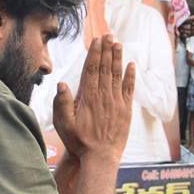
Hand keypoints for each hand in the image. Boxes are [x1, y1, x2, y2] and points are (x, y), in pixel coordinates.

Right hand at [53, 36, 134, 163]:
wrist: (100, 158)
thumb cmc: (79, 142)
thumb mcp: (64, 124)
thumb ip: (62, 103)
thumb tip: (62, 84)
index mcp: (88, 97)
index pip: (91, 70)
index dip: (94, 53)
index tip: (97, 41)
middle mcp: (104, 96)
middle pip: (105, 68)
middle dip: (107, 50)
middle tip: (109, 35)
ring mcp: (116, 102)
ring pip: (117, 75)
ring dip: (118, 58)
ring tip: (118, 44)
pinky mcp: (126, 110)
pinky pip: (129, 89)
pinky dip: (130, 76)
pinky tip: (131, 65)